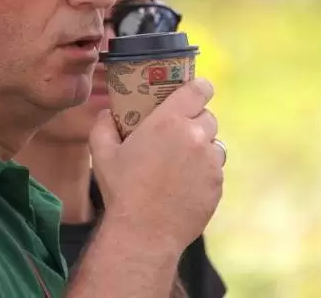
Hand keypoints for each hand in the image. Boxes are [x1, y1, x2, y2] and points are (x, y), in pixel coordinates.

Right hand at [89, 78, 223, 256]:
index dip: (200, 87)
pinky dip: (204, 172)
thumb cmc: (122, 191)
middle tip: (178, 133)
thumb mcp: (103, 153)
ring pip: (214, 144)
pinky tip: (184, 184)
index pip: (200, 89)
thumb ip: (104, 125)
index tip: (196, 91)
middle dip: (196, 121)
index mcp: (170, 121)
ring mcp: (210, 162)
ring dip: (202, 147)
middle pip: (208, 116)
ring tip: (181, 162)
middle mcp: (195, 137)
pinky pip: (216, 169)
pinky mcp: (217, 184)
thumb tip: (108, 112)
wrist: (145, 233)